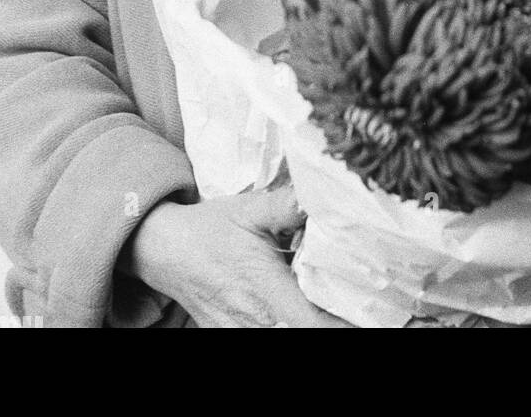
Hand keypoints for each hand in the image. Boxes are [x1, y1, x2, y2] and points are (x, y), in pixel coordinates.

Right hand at [122, 186, 352, 327]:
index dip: (343, 323)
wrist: (162, 249)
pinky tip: (303, 308)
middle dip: (333, 321)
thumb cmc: (209, 228)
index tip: (368, 315)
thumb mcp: (249, 208)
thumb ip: (288, 205)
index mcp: (264, 287)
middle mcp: (254, 318)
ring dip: (310, 321)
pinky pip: (266, 336)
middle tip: (359, 306)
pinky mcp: (230, 336)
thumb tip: (323, 196)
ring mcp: (240, 332)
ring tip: (336, 308)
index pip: (312, 322)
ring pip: (286, 335)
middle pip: (303, 331)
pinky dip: (287, 324)